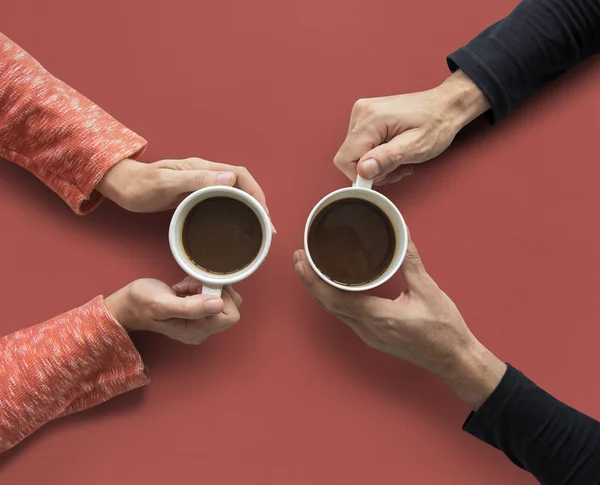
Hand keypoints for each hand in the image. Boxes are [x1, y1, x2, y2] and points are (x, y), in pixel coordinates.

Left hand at [97, 157, 269, 214]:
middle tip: (267, 227)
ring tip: (259, 229)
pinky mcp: (196, 196)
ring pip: (235, 194)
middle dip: (259, 203)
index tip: (263, 212)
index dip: (256, 192)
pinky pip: (223, 202)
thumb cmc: (140, 185)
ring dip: (250, 209)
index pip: (240, 175)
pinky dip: (235, 213)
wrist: (123, 186)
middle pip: (242, 185)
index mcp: (203, 168)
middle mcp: (206, 175)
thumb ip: (196, 179)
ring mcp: (201, 185)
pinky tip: (236, 225)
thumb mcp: (166, 182)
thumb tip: (229, 179)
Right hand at [105, 276, 241, 344]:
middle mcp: (203, 330)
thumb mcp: (163, 304)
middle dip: (213, 290)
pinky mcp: (198, 313)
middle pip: (229, 306)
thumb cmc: (141, 304)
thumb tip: (218, 304)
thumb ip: (191, 307)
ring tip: (185, 287)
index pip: (230, 315)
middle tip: (190, 286)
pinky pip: (212, 296)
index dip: (220, 297)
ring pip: (222, 299)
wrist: (128, 305)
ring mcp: (201, 322)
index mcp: (197, 331)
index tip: (199, 288)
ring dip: (206, 287)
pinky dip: (201, 287)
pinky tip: (185, 288)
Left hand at [293, 241, 505, 408]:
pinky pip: (346, 316)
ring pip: (335, 312)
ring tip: (311, 268)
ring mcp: (369, 336)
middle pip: (328, 304)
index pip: (334, 297)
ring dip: (321, 290)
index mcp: (378, 316)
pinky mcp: (373, 337)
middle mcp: (368, 329)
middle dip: (310, 281)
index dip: (313, 280)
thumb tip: (401, 236)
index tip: (301, 260)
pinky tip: (335, 286)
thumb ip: (410, 262)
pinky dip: (334, 299)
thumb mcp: (428, 290)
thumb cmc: (444, 329)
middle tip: (299, 258)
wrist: (454, 359)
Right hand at [334, 71, 489, 184]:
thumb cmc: (436, 124)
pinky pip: (361, 145)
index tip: (383, 176)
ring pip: (355, 153)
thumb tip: (363, 170)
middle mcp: (362, 112)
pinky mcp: (366, 117)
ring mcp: (363, 113)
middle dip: (371, 169)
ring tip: (399, 158)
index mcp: (371, 119)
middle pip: (349, 156)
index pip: (345, 158)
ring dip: (375, 163)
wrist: (446, 106)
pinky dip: (376, 154)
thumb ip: (387, 159)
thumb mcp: (415, 147)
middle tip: (397, 168)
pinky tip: (393, 151)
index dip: (361, 175)